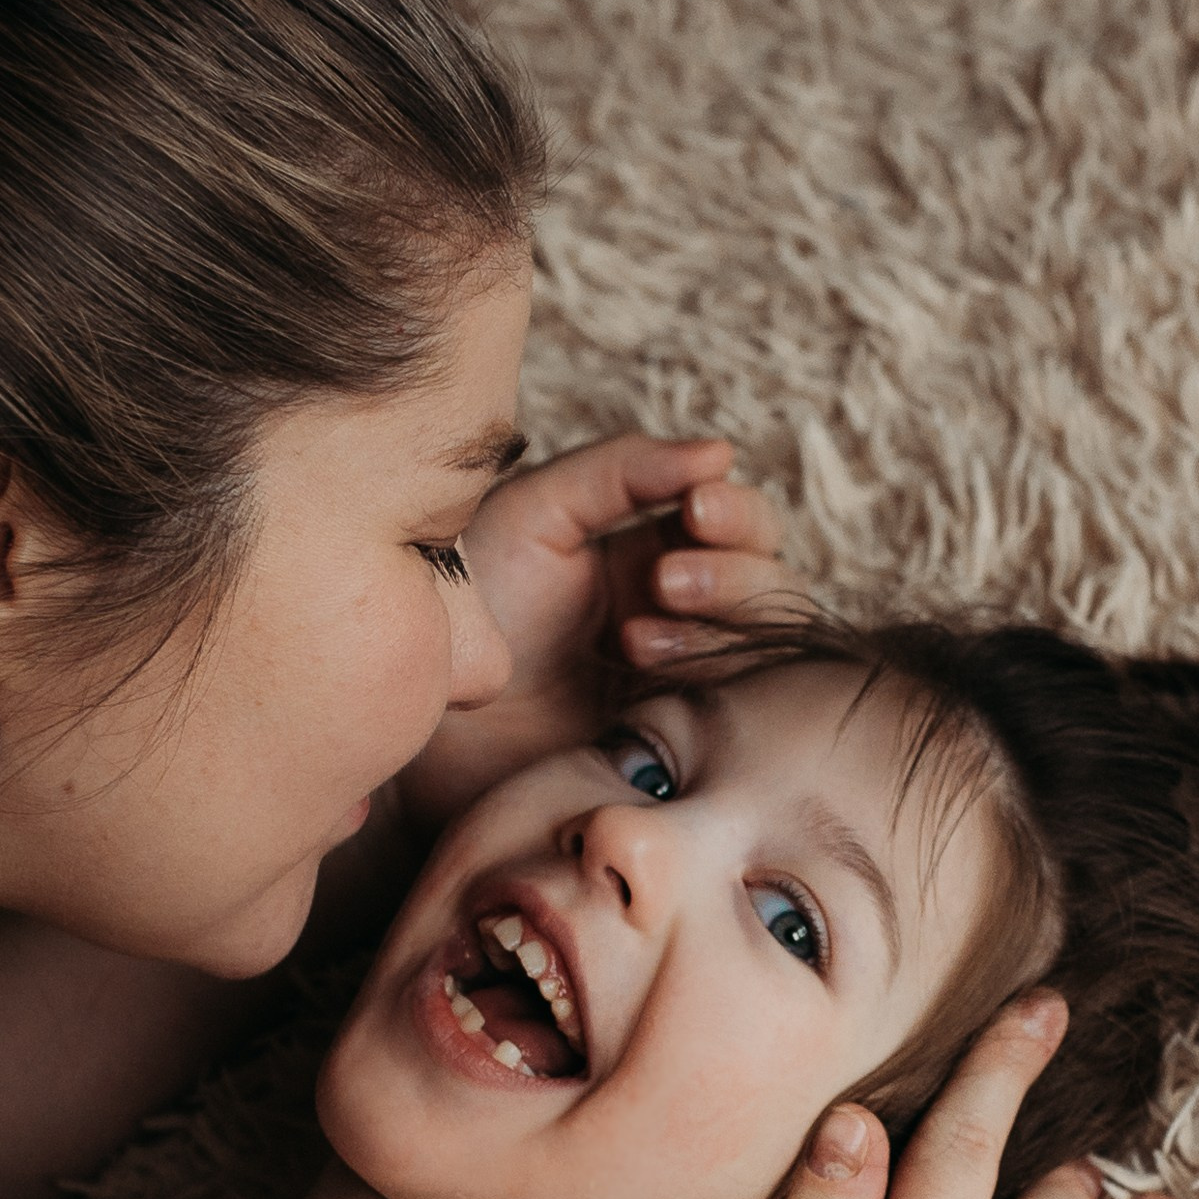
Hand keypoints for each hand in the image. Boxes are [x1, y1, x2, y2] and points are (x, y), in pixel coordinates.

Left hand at [400, 432, 787, 827]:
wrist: (429, 711)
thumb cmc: (468, 605)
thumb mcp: (534, 513)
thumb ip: (620, 471)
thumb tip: (721, 451)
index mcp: (649, 554)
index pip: (735, 522)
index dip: (732, 512)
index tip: (696, 509)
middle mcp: (681, 618)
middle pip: (768, 582)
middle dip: (733, 575)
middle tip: (665, 583)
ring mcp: (687, 684)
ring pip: (763, 647)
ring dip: (718, 628)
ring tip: (636, 637)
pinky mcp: (682, 746)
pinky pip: (737, 714)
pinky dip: (710, 684)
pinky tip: (644, 678)